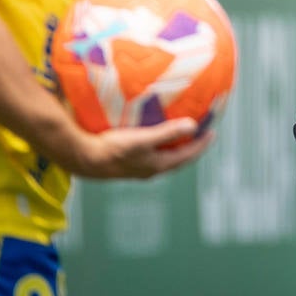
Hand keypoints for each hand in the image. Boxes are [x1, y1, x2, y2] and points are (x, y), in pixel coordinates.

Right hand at [68, 117, 213, 179]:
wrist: (83, 159)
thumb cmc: (113, 148)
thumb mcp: (143, 139)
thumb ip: (167, 132)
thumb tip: (193, 126)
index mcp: (158, 166)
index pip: (187, 156)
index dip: (201, 145)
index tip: (213, 132)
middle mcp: (150, 169)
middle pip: (177, 158)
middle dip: (190, 146)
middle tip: (200, 132)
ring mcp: (138, 167)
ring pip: (163, 156)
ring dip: (173, 145)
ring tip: (179, 131)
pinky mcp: (126, 162)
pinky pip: (149, 152)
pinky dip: (157, 143)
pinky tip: (151, 133)